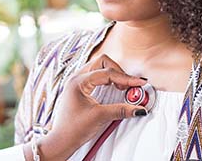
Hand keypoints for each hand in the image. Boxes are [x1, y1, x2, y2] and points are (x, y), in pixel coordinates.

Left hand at [24, 54, 147, 159]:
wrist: (62, 139)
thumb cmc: (74, 128)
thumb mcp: (99, 117)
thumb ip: (120, 110)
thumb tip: (139, 108)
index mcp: (78, 81)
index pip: (107, 72)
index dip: (125, 78)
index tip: (139, 83)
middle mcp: (77, 77)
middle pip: (102, 62)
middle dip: (118, 72)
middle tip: (128, 86)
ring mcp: (78, 81)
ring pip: (99, 67)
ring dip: (113, 74)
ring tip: (122, 88)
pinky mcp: (80, 87)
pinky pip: (96, 75)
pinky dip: (108, 79)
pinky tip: (114, 89)